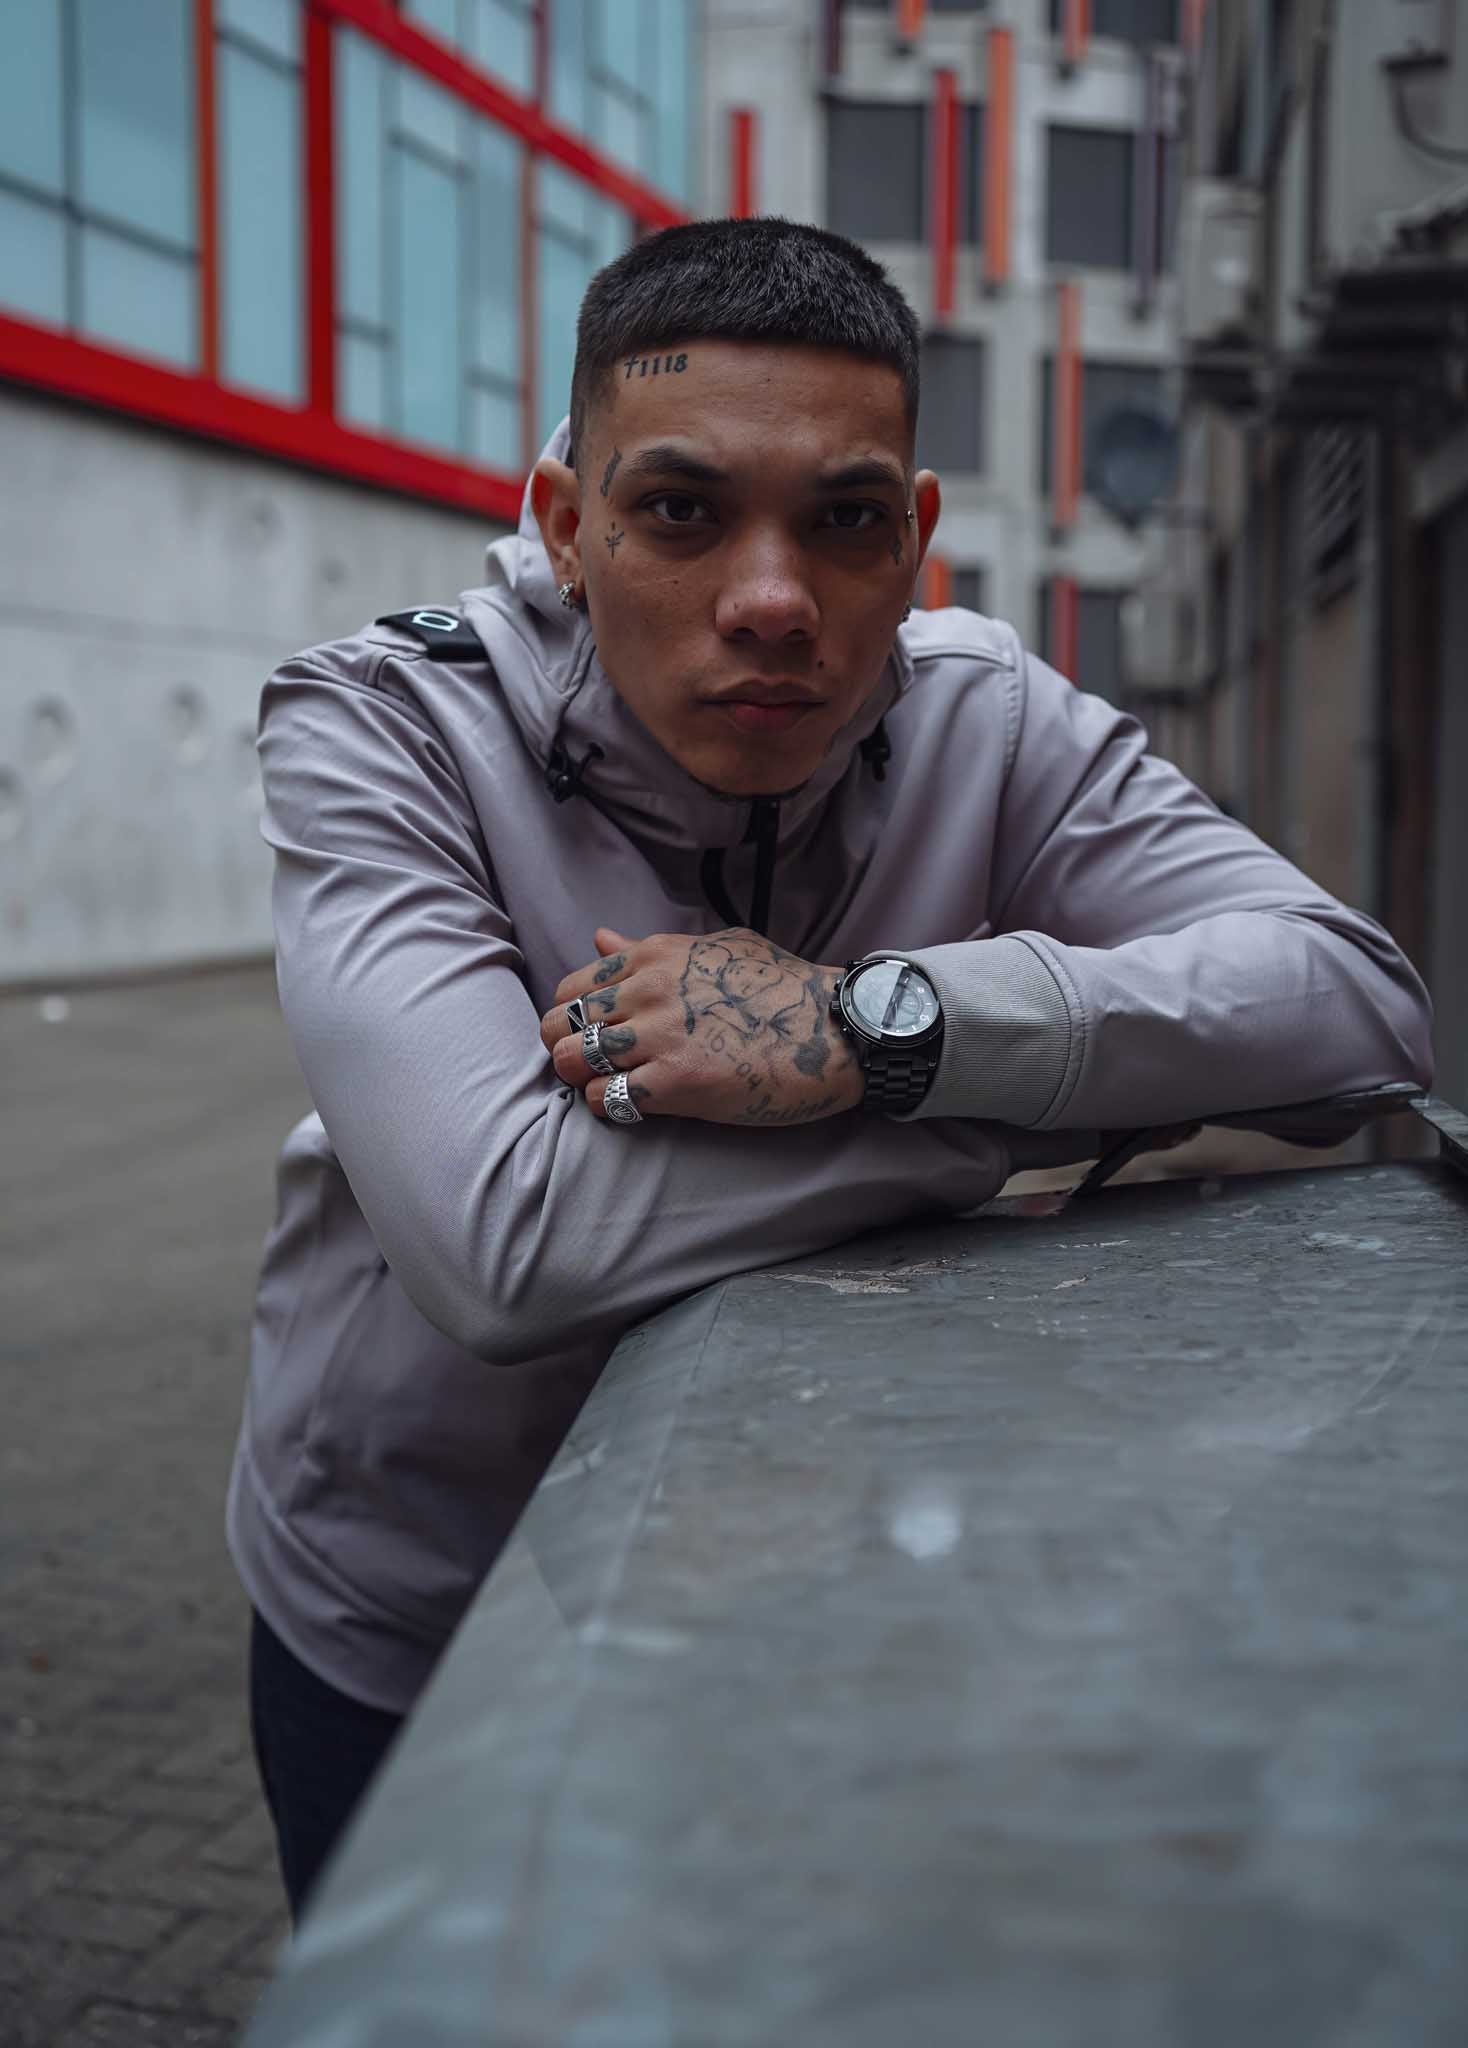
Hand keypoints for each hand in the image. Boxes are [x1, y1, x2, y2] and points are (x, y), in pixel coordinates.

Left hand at [541, 927, 864, 1126]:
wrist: (834, 1028)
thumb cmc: (783, 987)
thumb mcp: (717, 947)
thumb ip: (651, 946)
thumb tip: (600, 937)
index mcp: (654, 956)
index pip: (573, 986)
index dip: (572, 1017)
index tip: (592, 1035)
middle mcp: (648, 990)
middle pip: (561, 1024)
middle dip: (565, 1049)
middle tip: (590, 1069)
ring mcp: (660, 1036)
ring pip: (572, 1061)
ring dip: (582, 1080)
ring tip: (610, 1088)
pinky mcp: (678, 1081)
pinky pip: (607, 1098)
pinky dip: (608, 1108)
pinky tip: (634, 1106)